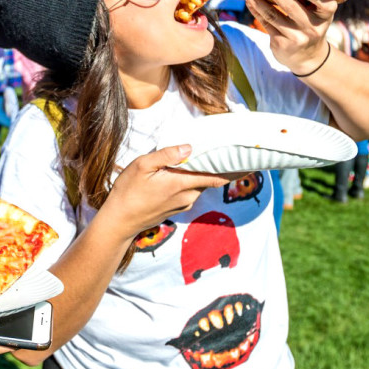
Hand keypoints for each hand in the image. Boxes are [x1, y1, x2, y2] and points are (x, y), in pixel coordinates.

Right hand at [106, 144, 231, 236]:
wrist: (120, 221)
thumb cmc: (128, 191)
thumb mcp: (142, 166)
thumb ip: (167, 155)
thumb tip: (190, 147)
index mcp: (181, 183)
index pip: (218, 176)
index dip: (235, 169)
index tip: (249, 161)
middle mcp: (188, 196)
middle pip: (210, 178)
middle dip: (218, 166)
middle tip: (223, 149)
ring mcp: (183, 204)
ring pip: (200, 184)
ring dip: (202, 173)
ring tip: (201, 157)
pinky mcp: (177, 208)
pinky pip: (191, 191)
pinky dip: (192, 181)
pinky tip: (182, 173)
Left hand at [241, 0, 335, 74]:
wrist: (306, 56)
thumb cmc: (311, 23)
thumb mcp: (317, 13)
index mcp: (325, 15)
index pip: (327, 5)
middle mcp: (312, 27)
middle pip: (292, 7)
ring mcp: (296, 37)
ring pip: (273, 16)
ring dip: (257, 1)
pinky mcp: (281, 44)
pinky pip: (266, 24)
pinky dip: (256, 10)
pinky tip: (248, 1)